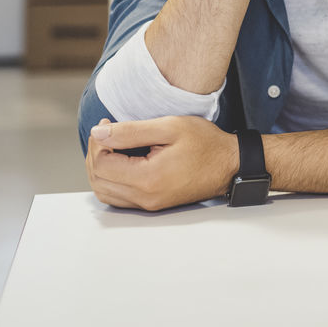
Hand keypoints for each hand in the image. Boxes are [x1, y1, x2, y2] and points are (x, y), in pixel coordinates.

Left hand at [86, 116, 238, 210]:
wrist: (230, 164)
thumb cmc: (206, 144)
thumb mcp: (170, 126)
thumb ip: (130, 131)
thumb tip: (98, 133)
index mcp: (148, 179)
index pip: (101, 165)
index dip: (99, 142)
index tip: (108, 123)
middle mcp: (145, 197)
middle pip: (98, 180)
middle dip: (96, 153)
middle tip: (108, 132)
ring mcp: (149, 204)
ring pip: (104, 192)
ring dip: (101, 168)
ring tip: (112, 145)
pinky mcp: (153, 204)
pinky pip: (118, 197)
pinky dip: (111, 179)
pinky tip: (121, 161)